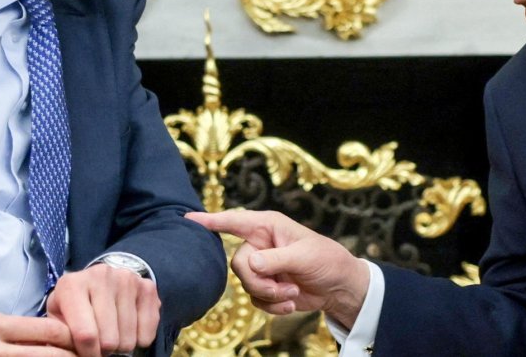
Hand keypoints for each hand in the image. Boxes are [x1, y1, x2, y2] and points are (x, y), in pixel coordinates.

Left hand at [46, 264, 160, 356]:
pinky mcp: (147, 285)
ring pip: (129, 336)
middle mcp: (101, 276)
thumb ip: (60, 334)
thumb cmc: (74, 305)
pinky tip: (129, 329)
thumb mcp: (58, 317)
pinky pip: (149, 328)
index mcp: (72, 285)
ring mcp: (127, 279)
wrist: (97, 280)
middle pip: (109, 339)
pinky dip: (140, 338)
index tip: (87, 354)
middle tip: (100, 343)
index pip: (85, 335)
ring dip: (121, 344)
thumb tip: (71, 353)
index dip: (88, 353)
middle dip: (104, 349)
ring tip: (112, 334)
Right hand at [185, 209, 369, 328]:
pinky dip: (272, 305)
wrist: (338, 286)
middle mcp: (260, 244)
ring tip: (292, 292)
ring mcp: (261, 266)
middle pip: (238, 263)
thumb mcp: (304, 256)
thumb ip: (275, 259)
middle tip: (283, 287)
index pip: (234, 221)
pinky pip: (254, 299)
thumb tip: (251, 264)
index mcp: (267, 226)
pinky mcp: (265, 286)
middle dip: (259, 281)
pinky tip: (290, 302)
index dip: (211, 220)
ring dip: (270, 294)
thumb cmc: (326, 260)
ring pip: (245, 284)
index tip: (187, 219)